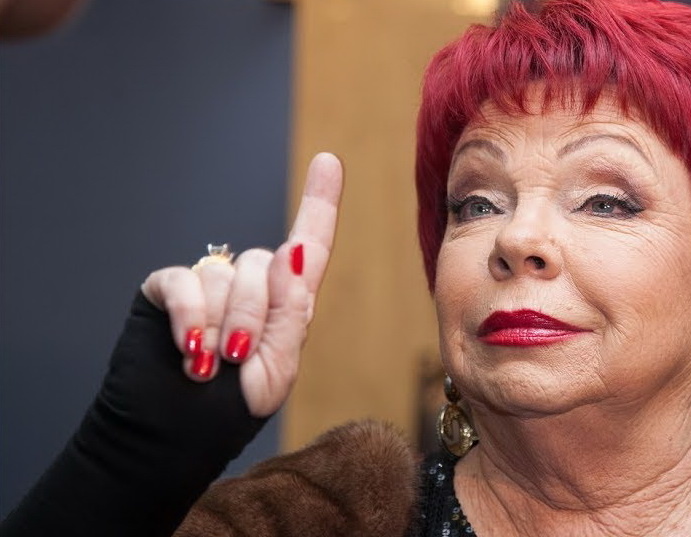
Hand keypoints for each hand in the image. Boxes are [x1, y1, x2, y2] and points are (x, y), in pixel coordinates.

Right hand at [141, 153, 343, 416]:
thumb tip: (290, 252)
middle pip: (265, 264)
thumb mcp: (279, 366)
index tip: (329, 161)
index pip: (307, 246)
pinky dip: (191, 316)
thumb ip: (290, 310)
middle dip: (255, 316)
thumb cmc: (234, 407)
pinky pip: (185, 281)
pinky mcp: (168, 289)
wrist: (177, 434)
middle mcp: (250, 285)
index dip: (319, 203)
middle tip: (238, 359)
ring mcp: (208, 285)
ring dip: (220, 326)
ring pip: (225, 274)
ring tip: (210, 364)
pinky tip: (190, 349)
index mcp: (286, 302)